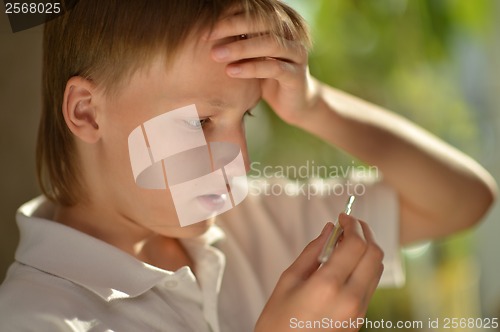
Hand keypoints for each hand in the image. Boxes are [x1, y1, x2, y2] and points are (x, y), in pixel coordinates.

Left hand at [207, 12, 320, 124]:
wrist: (294, 103)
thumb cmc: (267, 77)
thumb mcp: (251, 56)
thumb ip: (238, 41)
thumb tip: (204, 30)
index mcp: (279, 24)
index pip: (255, 12)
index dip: (231, 14)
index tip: (205, 23)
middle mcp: (290, 35)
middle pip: (263, 22)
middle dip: (232, 26)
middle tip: (207, 35)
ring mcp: (296, 54)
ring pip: (270, 44)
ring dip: (240, 48)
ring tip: (216, 54)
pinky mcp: (297, 75)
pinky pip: (274, 68)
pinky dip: (251, 68)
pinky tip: (232, 71)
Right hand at [255, 214, 383, 331]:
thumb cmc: (277, 321)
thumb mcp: (288, 280)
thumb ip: (312, 251)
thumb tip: (329, 230)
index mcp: (328, 286)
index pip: (356, 244)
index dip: (352, 224)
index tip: (343, 217)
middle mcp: (350, 299)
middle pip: (374, 254)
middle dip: (365, 233)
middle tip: (350, 225)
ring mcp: (359, 312)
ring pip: (376, 270)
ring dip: (367, 250)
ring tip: (346, 244)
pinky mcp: (360, 320)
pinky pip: (370, 286)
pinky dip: (364, 268)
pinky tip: (347, 264)